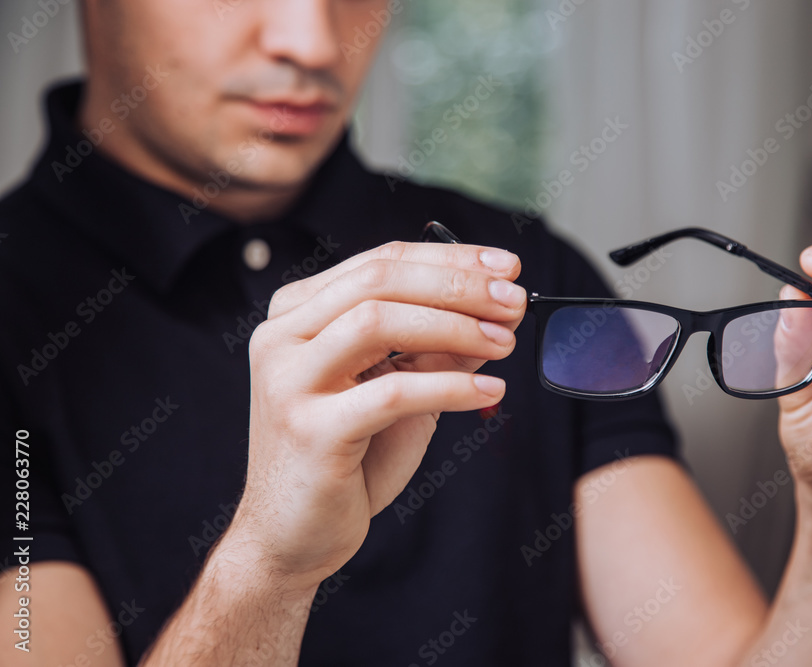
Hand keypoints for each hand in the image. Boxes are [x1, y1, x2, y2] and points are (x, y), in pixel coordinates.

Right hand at [225, 241, 525, 588]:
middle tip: (514, 302)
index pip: (381, 261)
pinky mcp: (309, 429)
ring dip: (454, 326)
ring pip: (377, 323)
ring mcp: (288, 381)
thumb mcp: (398, 391)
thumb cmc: (345, 460)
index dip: (451, 258)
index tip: (506, 268)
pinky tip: (489, 390)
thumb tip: (496, 311)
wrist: (293, 537)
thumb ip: (436, 349)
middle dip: (458, 285)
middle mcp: (283, 337)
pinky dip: (451, 386)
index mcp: (298, 314)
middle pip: (379, 281)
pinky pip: (392, 392)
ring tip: (503, 342)